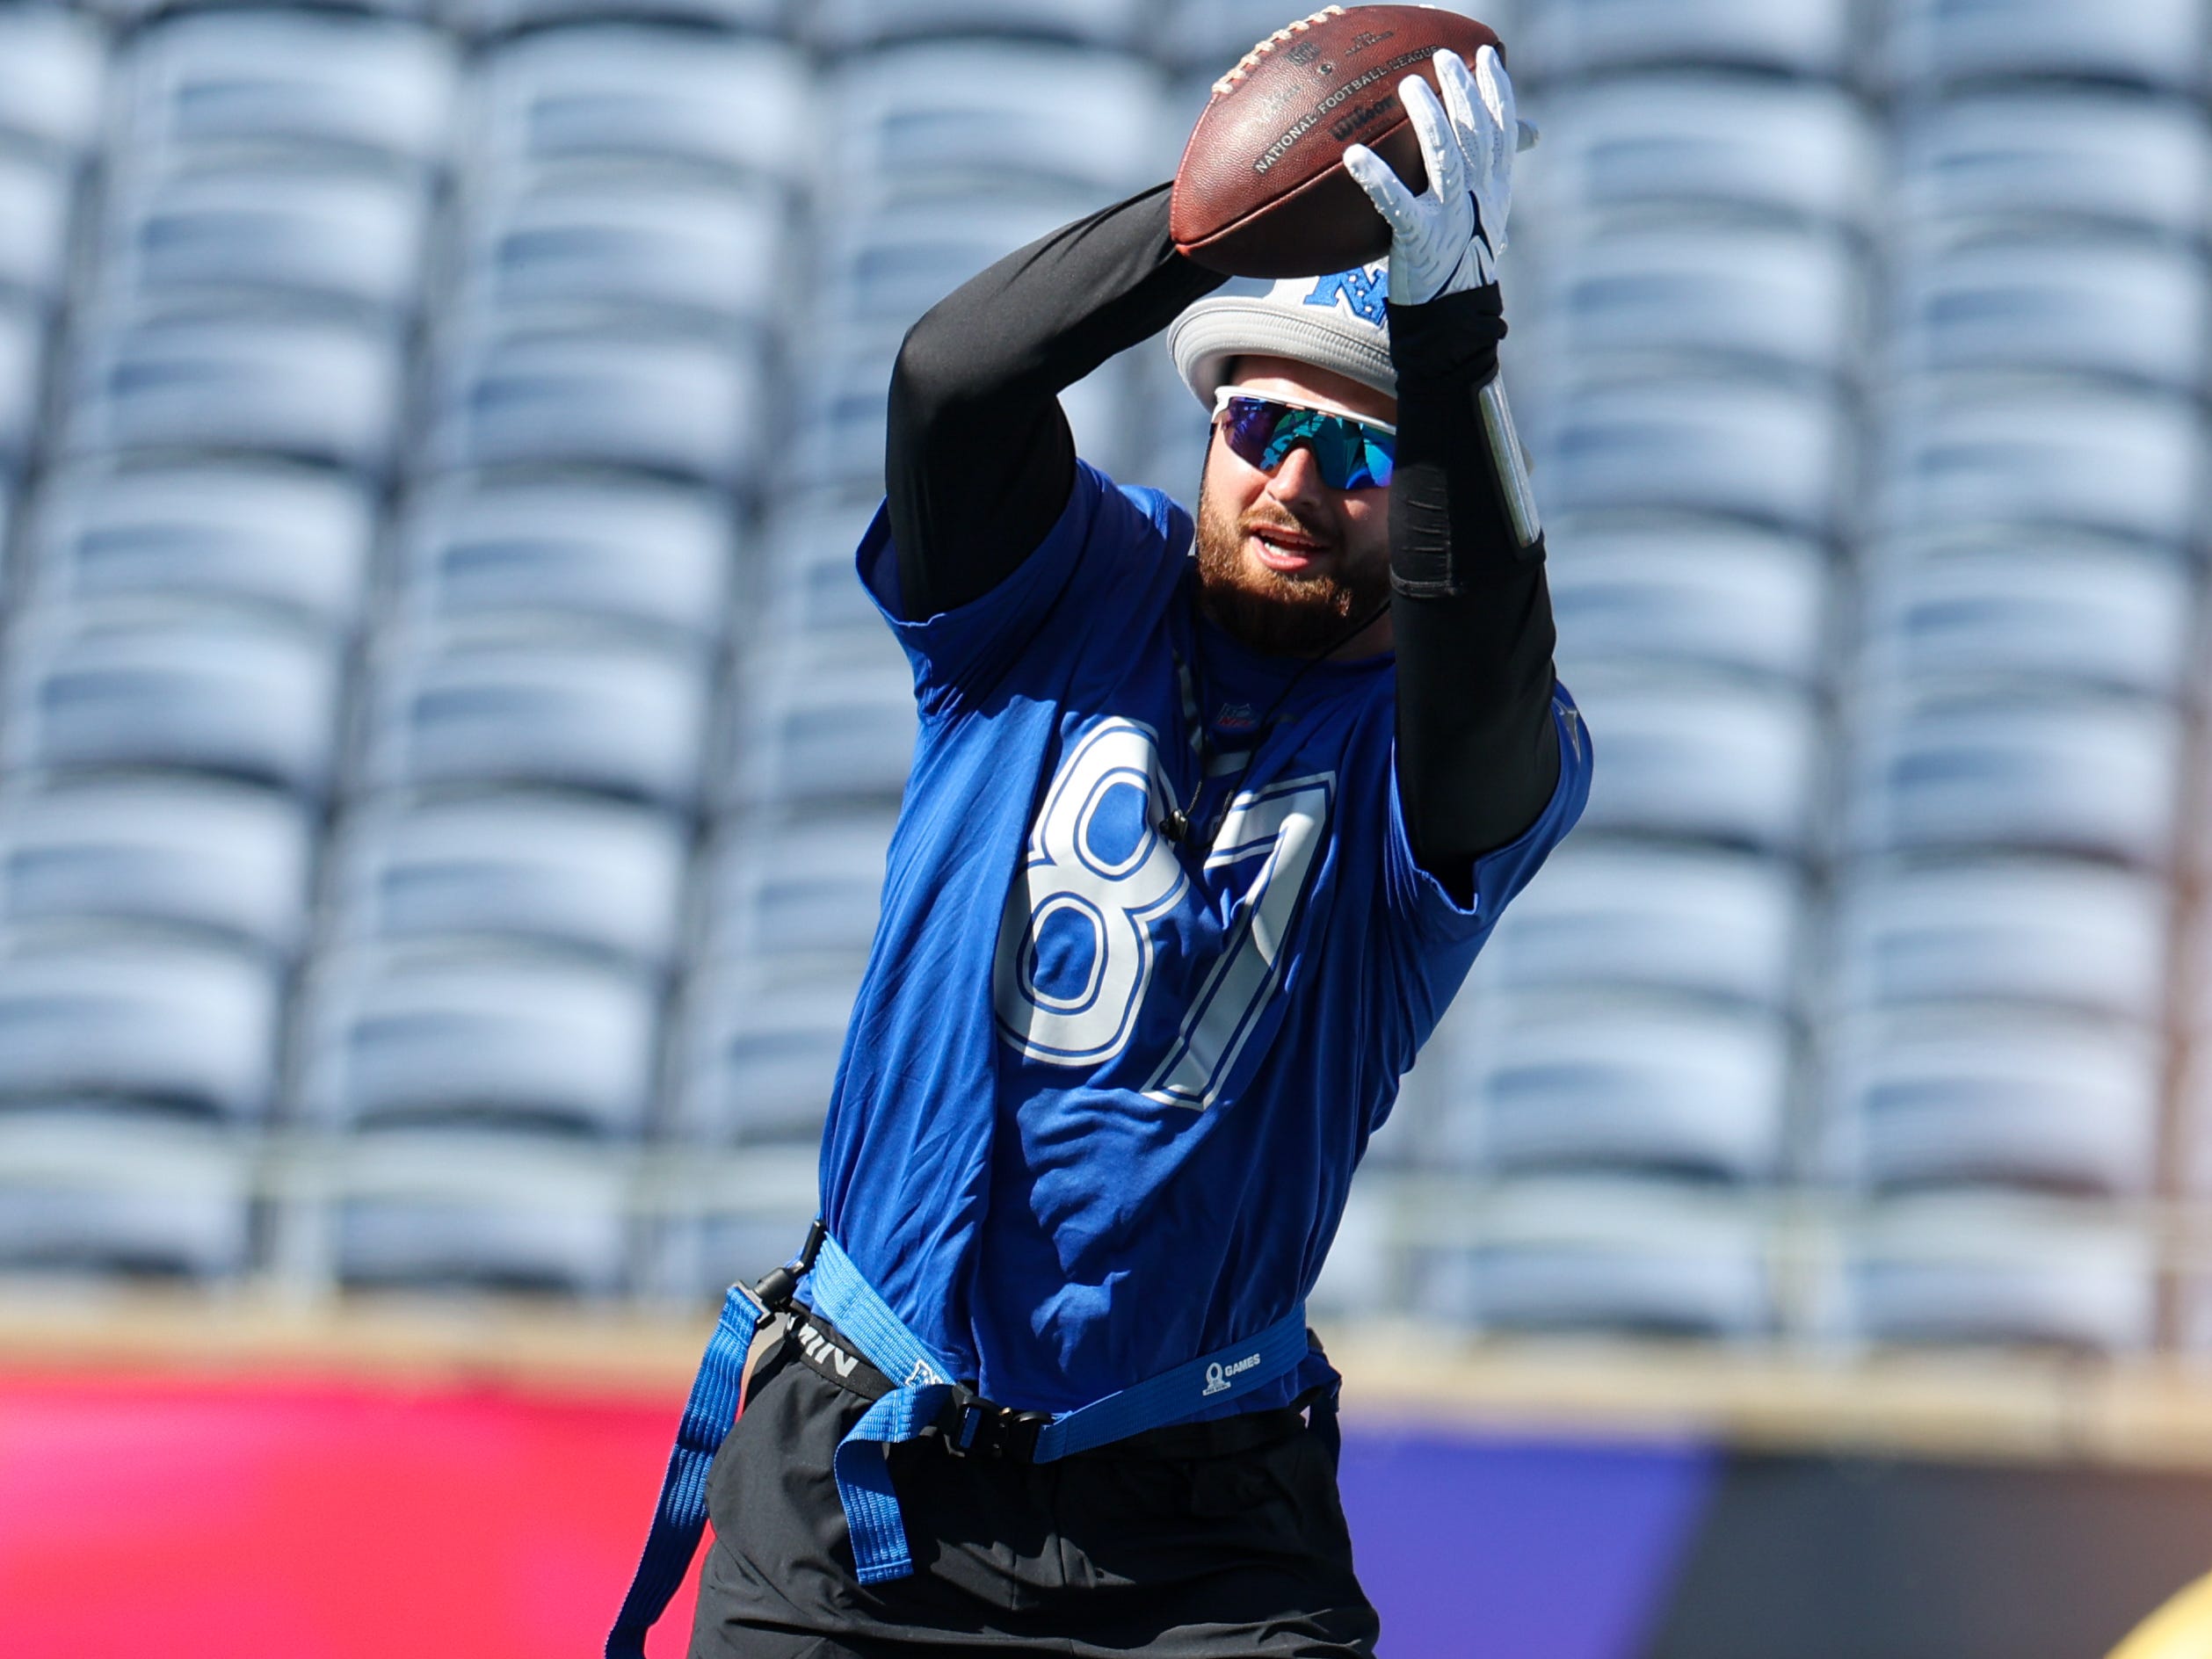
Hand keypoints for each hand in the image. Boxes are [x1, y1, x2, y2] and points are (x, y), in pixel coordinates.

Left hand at [1343, 45, 1516, 305]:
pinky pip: (1396, 204)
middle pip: (1474, 134)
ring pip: (1445, 158)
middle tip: (1442, 57)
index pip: (1501, 130)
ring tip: (1409, 86)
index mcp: (1493, 191)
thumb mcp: (1484, 219)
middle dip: (1461, 91)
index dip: (1496, 91)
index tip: (1486, 55)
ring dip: (1429, 119)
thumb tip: (1520, 145)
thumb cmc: (1460, 267)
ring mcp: (1450, 219)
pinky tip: (1354, 155)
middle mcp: (1478, 199)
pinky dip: (1375, 179)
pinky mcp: (1419, 241)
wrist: (1454, 321)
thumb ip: (1489, 179)